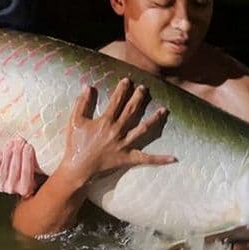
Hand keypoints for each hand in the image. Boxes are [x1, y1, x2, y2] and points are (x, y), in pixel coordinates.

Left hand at [0, 136, 40, 196]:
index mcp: (26, 189)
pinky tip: (0, 152)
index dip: (27, 158)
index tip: (29, 146)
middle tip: (20, 140)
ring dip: (8, 153)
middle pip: (15, 168)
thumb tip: (44, 146)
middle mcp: (13, 189)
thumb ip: (37, 164)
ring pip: (4, 168)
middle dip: (17, 152)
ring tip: (11, 142)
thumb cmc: (26, 173)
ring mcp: (1, 186)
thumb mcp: (34, 172)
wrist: (12, 182)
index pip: (27, 172)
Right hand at [58, 78, 174, 183]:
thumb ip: (82, 103)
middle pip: (132, 111)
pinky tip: (173, 158)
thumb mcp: (74, 121)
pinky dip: (160, 159)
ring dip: (154, 119)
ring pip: (143, 129)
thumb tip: (88, 86)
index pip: (116, 101)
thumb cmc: (75, 144)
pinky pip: (146, 159)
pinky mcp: (128, 158)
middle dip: (139, 98)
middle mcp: (117, 131)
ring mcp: (124, 145)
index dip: (122, 89)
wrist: (78, 169)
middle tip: (144, 88)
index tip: (127, 80)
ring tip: (164, 110)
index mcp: (105, 121)